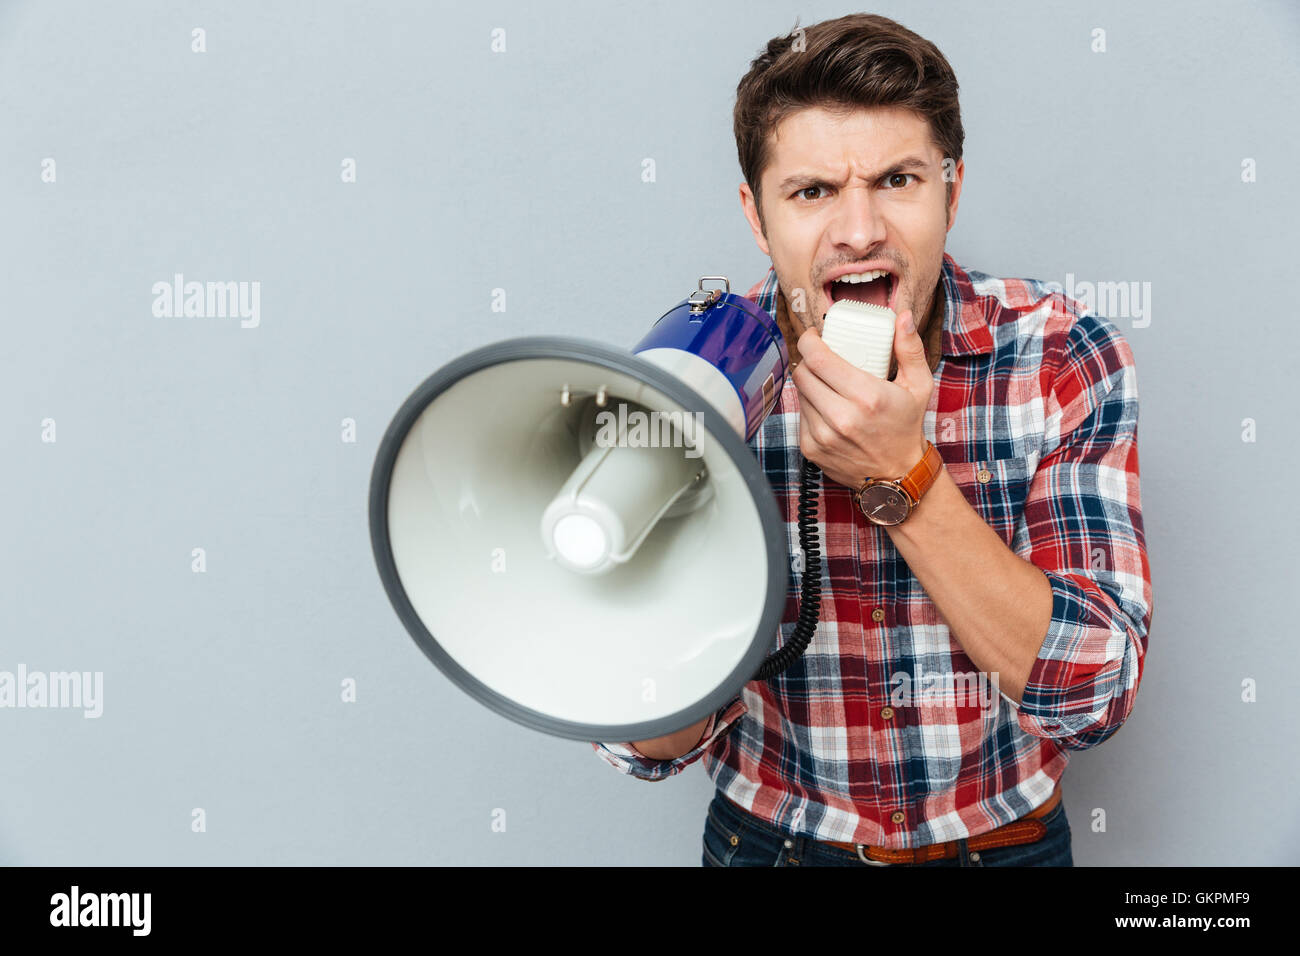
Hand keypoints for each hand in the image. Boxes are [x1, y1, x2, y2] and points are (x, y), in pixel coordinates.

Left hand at [792, 308, 933, 488]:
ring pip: (799, 393)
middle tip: (821, 357)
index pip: (818, 358)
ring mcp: (822, 436)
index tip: (814, 336)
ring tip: (827, 382)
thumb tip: (903, 317)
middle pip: (803, 373)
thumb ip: (909, 349)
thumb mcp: (918, 386)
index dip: (809, 340)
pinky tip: (827, 406)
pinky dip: (809, 406)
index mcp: (866, 396)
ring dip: (809, 383)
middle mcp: (841, 418)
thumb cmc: (906, 427)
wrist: (896, 476)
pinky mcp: (811, 449)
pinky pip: (800, 415)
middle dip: (808, 360)